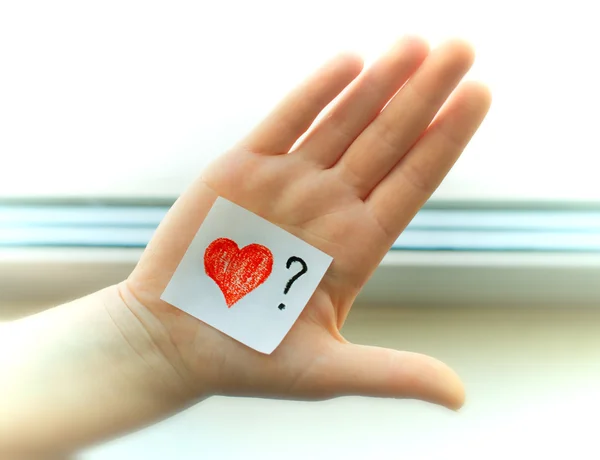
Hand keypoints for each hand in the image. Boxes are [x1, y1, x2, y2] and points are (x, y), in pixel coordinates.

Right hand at [123, 36, 490, 408]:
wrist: (171, 339)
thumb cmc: (246, 361)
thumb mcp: (323, 372)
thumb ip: (391, 373)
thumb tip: (458, 398)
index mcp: (355, 247)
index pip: (413, 183)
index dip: (446, 140)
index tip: (479, 95)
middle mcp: (329, 207)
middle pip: (389, 140)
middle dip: (425, 94)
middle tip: (462, 48)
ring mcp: (288, 184)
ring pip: (344, 122)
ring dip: (380, 83)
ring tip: (416, 46)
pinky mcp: (243, 170)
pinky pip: (286, 121)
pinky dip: (316, 93)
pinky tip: (350, 64)